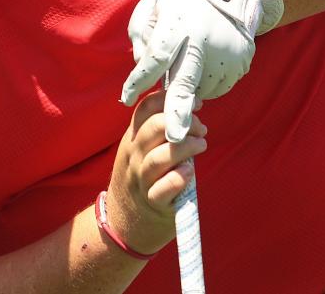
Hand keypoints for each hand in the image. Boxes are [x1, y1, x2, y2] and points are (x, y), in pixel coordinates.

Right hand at [105, 91, 207, 255]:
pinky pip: (163, 188)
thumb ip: (156, 132)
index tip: (194, 103)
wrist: (122, 223)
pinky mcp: (153, 203)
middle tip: (201, 129)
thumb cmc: (141, 179)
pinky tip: (189, 172)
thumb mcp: (139, 150)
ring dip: (185, 148)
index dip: (171, 100)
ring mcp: (141, 180)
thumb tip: (187, 107)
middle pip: (153, 128)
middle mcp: (133, 156)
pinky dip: (178, 178)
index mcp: (132, 138)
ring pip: (159, 157)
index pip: (145, 108)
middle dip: (183, 123)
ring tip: (202, 145)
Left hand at [121, 0, 283, 141]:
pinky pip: (217, 86)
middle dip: (179, 112)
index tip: (126, 99)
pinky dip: (206, 80)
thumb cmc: (181, 1)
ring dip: (189, 85)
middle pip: (186, 82)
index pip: (155, 59)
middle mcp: (203, 43)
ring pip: (200, 88)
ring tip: (190, 58)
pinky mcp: (241, 63)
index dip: (139, 80)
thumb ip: (140, 34)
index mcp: (178, 26)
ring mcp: (226, 55)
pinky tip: (205, 59)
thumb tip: (141, 65)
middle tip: (174, 138)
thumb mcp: (153, 5)